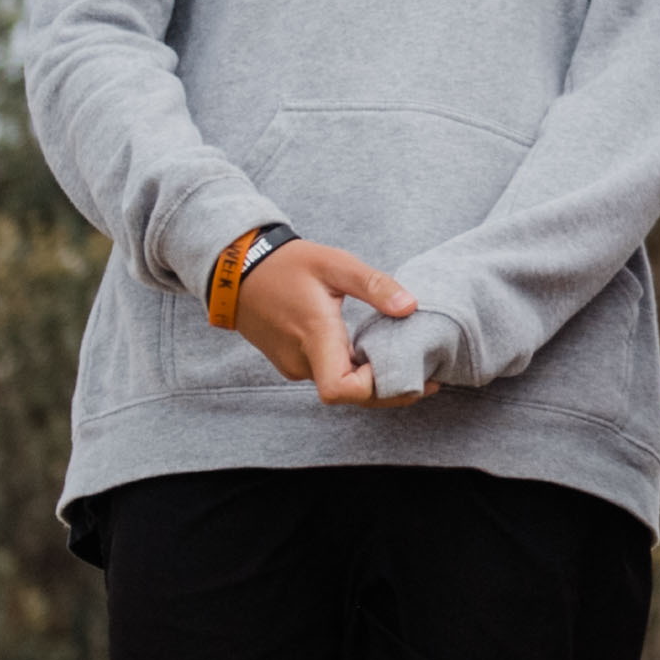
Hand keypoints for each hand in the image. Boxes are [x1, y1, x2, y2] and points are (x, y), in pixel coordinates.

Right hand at [237, 239, 430, 407]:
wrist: (236, 270)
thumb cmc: (287, 264)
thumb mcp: (335, 263)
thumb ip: (374, 286)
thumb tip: (410, 307)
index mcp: (315, 336)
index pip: (341, 390)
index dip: (373, 387)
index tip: (398, 366)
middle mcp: (301, 360)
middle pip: (349, 395)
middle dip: (386, 388)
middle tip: (423, 375)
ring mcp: (293, 365)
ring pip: (339, 386)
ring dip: (369, 379)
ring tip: (401, 359)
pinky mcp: (290, 362)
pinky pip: (327, 375)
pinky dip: (351, 371)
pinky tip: (371, 352)